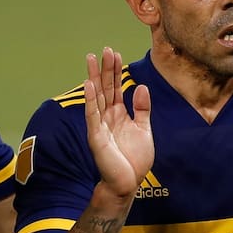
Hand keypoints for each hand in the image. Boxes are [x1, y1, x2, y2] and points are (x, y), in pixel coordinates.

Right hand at [84, 47, 153, 199]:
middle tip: (105, 49)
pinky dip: (91, 100)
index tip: (115, 53)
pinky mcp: (96, 137)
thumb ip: (142, 109)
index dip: (116, 71)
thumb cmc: (134, 160)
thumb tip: (141, 87)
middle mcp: (107, 117)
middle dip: (105, 68)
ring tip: (92, 59)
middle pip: (106, 88)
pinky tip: (89, 85)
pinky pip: (92, 115)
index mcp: (119, 115)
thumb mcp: (144, 130)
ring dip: (95, 78)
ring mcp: (100, 126)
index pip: (116, 88)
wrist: (127, 184)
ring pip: (97, 97)